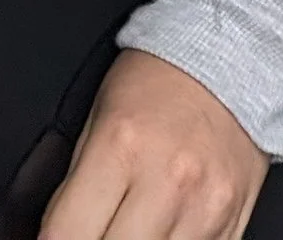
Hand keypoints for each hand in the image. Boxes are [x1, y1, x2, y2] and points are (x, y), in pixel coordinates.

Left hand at [37, 52, 269, 239]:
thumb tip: (54, 231)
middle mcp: (165, 183)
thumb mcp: (97, 114)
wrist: (228, 61)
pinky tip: (158, 231)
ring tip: (124, 228)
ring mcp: (203, 211)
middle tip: (89, 230)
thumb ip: (76, 180)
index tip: (51, 239)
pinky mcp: (231, 227)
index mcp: (120, 146)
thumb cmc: (156, 81)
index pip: (67, 232)